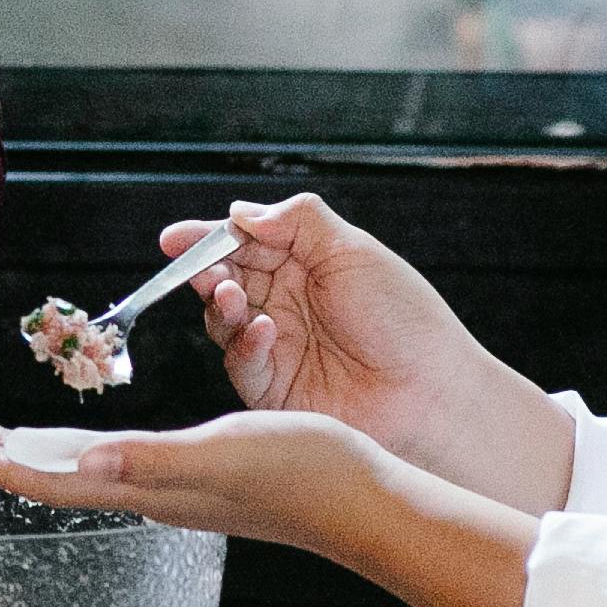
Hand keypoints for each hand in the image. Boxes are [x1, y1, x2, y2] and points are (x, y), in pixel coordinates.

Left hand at [0, 406, 386, 548]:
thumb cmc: (301, 473)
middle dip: (10, 454)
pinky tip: (100, 446)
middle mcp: (155, 493)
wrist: (361, 498)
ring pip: (93, 472)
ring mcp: (180, 490)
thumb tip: (84, 464)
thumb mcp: (221, 454)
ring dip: (46, 454)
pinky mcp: (206, 478)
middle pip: (63, 476)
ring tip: (10, 439)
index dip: (6, 464)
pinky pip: (129, 465)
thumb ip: (150, 462)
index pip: (57, 481)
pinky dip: (94, 451)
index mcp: (150, 487)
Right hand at [180, 197, 573, 512]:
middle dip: (204, 270)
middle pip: (224, 278)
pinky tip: (264, 331)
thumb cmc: (404, 319)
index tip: (174, 238)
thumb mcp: (354, 251)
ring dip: (218, 303)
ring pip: (222, 319)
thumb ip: (297, 220)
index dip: (207, 238)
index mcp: (305, 265)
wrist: (432, 393)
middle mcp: (285, 304)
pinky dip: (242, 343)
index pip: (244, 243)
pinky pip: (239, 362)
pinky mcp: (272, 388)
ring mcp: (277, 346)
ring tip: (230, 295)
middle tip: (201, 269)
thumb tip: (240, 212)